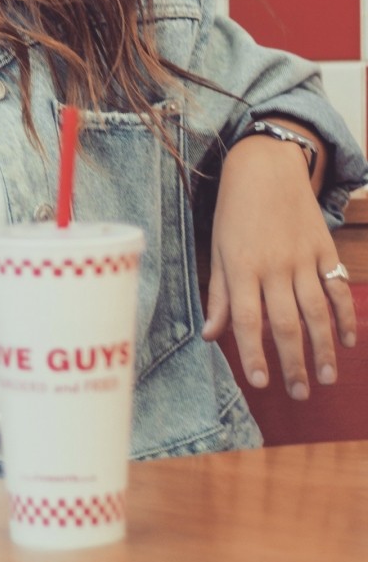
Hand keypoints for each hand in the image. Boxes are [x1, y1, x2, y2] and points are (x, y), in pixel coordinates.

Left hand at [202, 133, 355, 398]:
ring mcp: (302, 258)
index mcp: (241, 266)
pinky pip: (337, 289)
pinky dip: (346, 317)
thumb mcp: (217, 248)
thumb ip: (219, 294)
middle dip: (294, 363)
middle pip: (286, 324)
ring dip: (324, 349)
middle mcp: (273, 266)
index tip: (261, 382)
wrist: (266, 167)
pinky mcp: (324, 250)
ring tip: (327, 379)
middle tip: (300, 394)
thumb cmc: (233, 211)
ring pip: (317, 313)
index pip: (246, 320)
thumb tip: (212, 336)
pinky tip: (349, 342)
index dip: (254, 353)